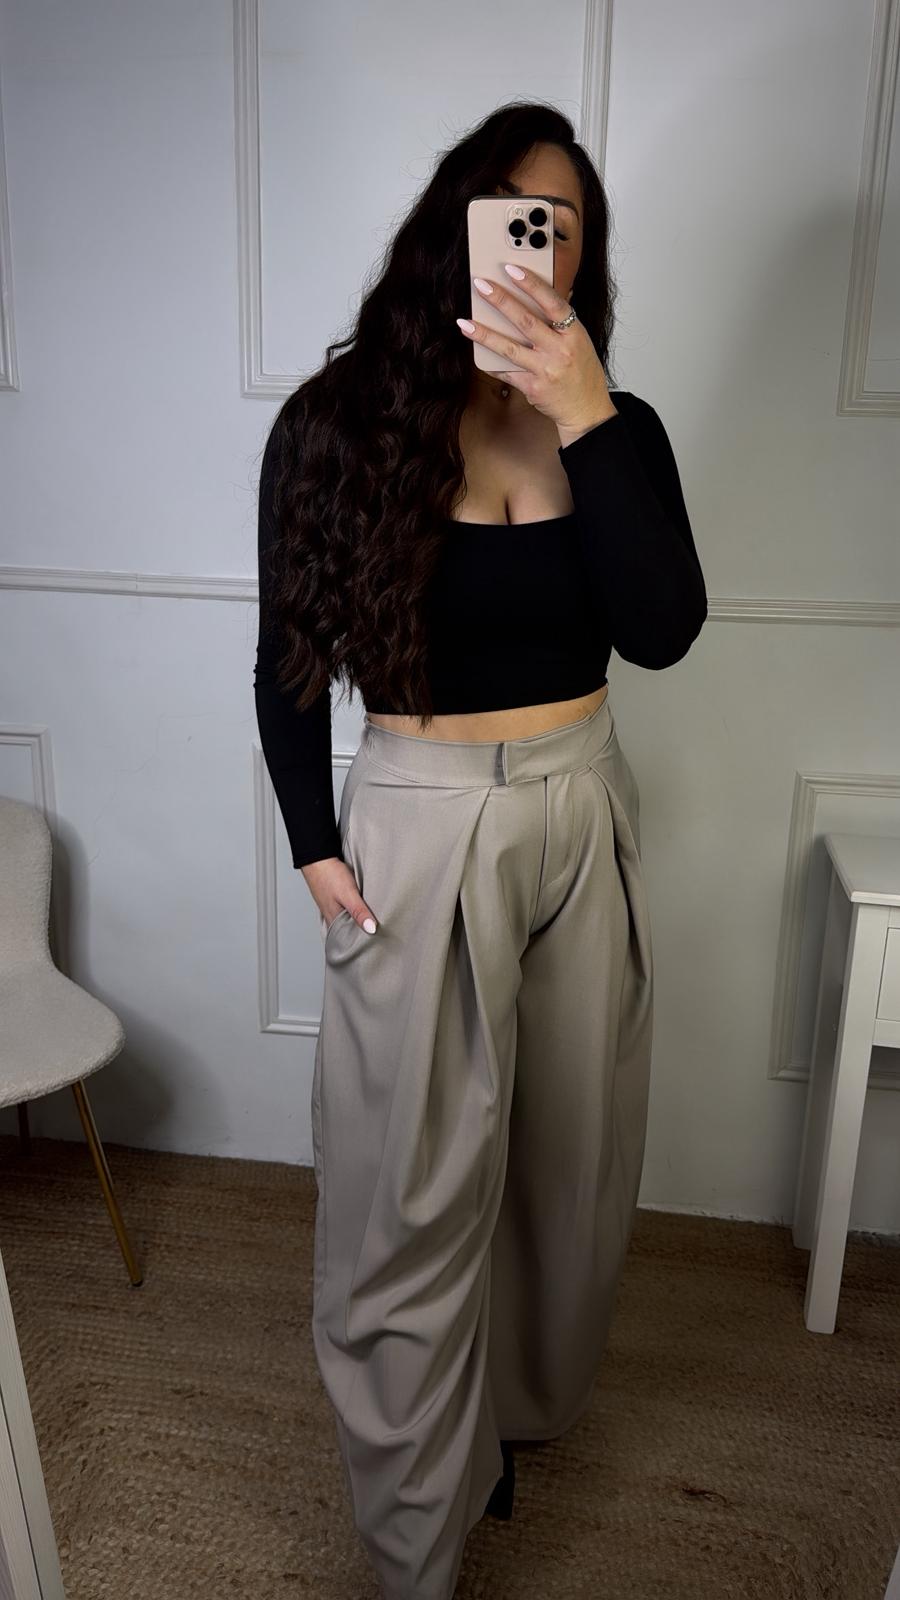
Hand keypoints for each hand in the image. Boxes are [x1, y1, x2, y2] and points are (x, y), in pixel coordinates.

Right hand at [301, 857, 377, 937]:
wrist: (318, 858)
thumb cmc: (330, 876)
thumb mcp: (348, 894)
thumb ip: (359, 911)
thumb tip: (372, 929)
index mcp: (335, 922)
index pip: (351, 940)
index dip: (365, 942)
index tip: (380, 943)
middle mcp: (333, 919)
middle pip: (351, 932)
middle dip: (364, 934)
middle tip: (382, 936)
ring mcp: (333, 910)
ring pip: (350, 922)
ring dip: (360, 922)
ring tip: (376, 925)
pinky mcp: (336, 901)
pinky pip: (348, 912)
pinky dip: (356, 912)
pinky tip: (364, 910)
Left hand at [457, 263, 613, 437]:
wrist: (587, 409)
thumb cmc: (582, 372)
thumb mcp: (579, 341)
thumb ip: (559, 322)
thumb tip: (537, 294)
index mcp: (574, 333)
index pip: (553, 303)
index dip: (532, 284)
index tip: (512, 268)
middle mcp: (560, 350)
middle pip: (526, 321)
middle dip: (500, 300)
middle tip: (480, 284)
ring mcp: (545, 370)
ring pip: (509, 348)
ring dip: (484, 334)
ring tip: (464, 322)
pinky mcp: (532, 388)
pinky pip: (506, 372)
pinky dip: (490, 363)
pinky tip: (476, 352)